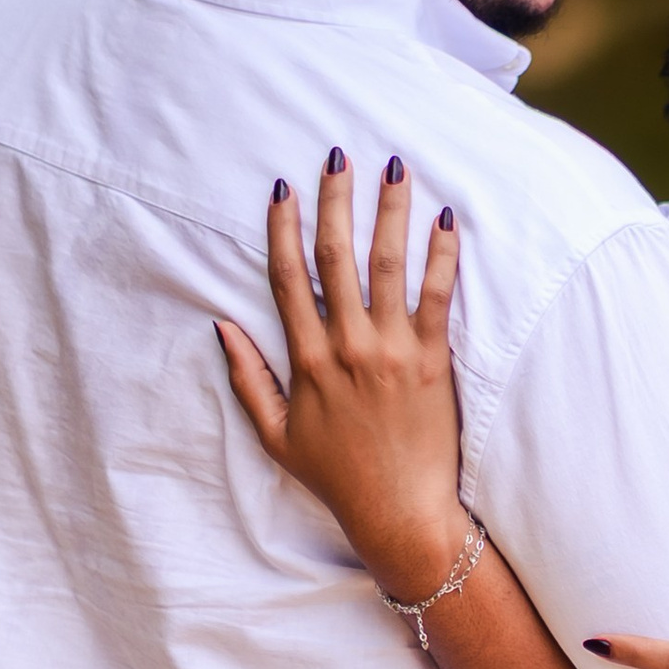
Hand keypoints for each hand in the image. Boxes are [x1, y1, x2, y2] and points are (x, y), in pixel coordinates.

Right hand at [216, 153, 466, 594]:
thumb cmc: (338, 479)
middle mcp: (346, 347)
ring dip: (390, 211)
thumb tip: (222, 325)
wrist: (400, 514)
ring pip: (388, 265)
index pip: (288, 278)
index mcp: (306, 361)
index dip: (283, 228)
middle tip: (340, 154)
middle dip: (337, 201)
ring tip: (396, 167)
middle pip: (336, 257)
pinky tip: (446, 219)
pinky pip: (437, 296)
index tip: (285, 187)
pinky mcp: (433, 362)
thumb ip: (249, 379)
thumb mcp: (277, 435)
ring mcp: (391, 352)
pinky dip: (442, 255)